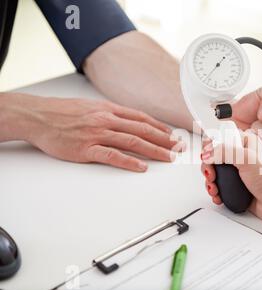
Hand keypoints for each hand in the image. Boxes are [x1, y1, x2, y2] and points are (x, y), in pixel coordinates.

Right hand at [2, 93, 183, 171]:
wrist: (38, 116)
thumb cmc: (64, 113)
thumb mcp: (92, 107)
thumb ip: (112, 114)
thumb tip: (132, 122)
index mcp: (109, 109)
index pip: (142, 119)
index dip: (160, 128)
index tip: (173, 136)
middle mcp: (106, 120)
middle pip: (142, 130)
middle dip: (164, 140)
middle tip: (179, 149)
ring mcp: (97, 134)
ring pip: (132, 142)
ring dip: (154, 150)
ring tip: (168, 158)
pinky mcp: (86, 149)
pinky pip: (112, 156)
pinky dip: (129, 162)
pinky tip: (141, 167)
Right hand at [200, 133, 261, 229]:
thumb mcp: (245, 158)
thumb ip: (223, 152)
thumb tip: (206, 154)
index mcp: (243, 143)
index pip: (219, 138)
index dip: (209, 147)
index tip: (206, 156)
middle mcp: (239, 156)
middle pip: (213, 158)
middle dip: (207, 167)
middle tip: (211, 175)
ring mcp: (237, 172)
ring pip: (214, 173)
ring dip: (210, 182)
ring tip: (214, 188)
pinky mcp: (236, 186)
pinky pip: (219, 187)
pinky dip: (215, 191)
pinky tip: (218, 195)